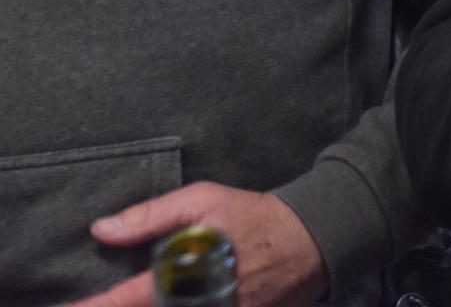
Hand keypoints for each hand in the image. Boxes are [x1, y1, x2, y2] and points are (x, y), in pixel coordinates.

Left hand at [63, 182, 325, 306]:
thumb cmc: (254, 216)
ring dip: (146, 306)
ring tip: (134, 296)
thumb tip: (102, 229)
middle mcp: (196, 306)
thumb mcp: (205, 199)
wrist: (313, 240)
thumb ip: (152, 215)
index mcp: (181, 276)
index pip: (121, 301)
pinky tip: (173, 298)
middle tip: (93, 301)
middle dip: (115, 306)